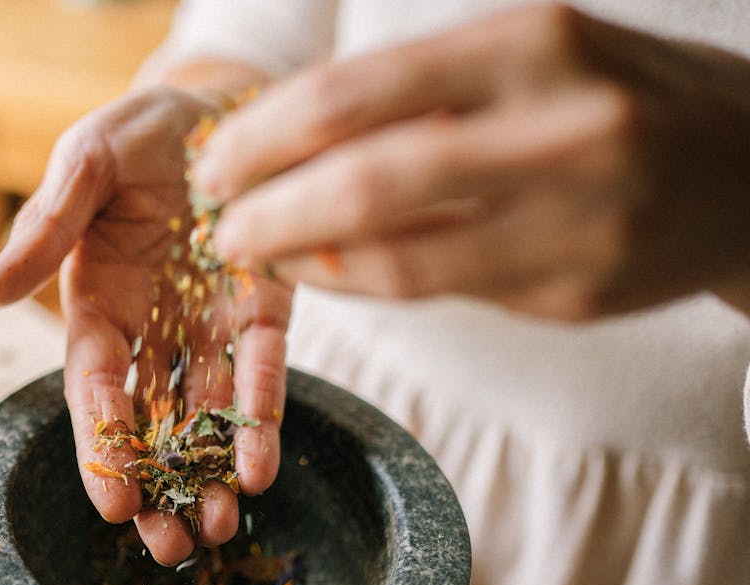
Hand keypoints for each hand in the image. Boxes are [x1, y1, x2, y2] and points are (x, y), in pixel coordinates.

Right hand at [0, 87, 293, 563]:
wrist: (223, 102)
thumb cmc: (140, 131)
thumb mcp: (86, 161)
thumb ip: (45, 227)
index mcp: (96, 301)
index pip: (94, 385)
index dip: (100, 444)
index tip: (109, 502)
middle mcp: (153, 327)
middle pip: (150, 421)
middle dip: (157, 486)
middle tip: (170, 548)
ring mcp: (212, 324)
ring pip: (208, 414)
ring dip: (213, 474)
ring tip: (221, 530)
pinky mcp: (266, 309)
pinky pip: (264, 369)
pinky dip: (263, 417)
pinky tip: (263, 468)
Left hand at [190, 3, 749, 319]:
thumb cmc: (614, 95)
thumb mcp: (533, 51)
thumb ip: (421, 89)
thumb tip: (283, 137)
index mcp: (535, 44)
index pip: (353, 95)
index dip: (264, 136)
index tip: (215, 158)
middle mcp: (560, 130)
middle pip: (362, 187)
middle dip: (267, 212)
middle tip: (218, 225)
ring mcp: (575, 222)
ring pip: (395, 259)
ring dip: (305, 261)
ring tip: (258, 252)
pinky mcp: (575, 294)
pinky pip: (438, 294)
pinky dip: (366, 284)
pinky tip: (329, 271)